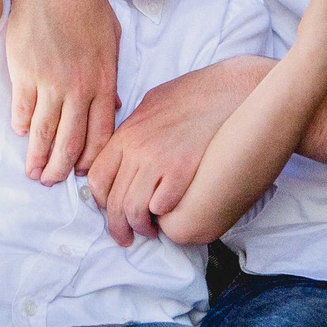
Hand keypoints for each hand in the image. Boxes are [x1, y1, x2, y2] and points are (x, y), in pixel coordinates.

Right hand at [3, 0, 118, 182]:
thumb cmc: (83, 3)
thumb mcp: (111, 36)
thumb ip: (112, 74)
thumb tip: (112, 106)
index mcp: (103, 79)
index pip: (100, 131)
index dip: (92, 156)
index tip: (84, 171)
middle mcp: (78, 86)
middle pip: (71, 139)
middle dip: (61, 167)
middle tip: (53, 183)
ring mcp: (50, 81)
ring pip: (45, 132)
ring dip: (38, 156)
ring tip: (34, 173)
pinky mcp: (24, 72)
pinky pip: (23, 109)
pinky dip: (21, 124)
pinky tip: (21, 135)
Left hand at [86, 56, 270, 243]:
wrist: (228, 89)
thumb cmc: (194, 94)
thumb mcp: (152, 103)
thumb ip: (134, 128)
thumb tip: (124, 146)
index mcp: (126, 134)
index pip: (97, 178)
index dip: (101, 201)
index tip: (110, 209)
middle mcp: (137, 149)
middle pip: (113, 200)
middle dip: (117, 226)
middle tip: (125, 237)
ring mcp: (158, 160)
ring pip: (134, 209)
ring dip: (140, 227)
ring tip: (149, 231)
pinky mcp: (183, 170)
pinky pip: (161, 206)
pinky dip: (162, 215)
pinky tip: (168, 215)